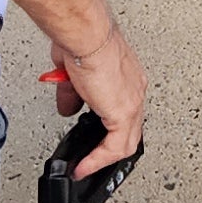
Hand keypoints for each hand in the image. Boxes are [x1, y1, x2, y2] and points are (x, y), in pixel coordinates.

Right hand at [49, 28, 146, 176]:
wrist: (85, 35)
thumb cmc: (81, 39)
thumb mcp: (72, 72)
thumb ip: (73, 93)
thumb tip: (67, 107)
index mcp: (126, 77)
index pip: (123, 110)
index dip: (108, 127)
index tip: (92, 138)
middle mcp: (134, 89)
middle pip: (129, 129)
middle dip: (108, 147)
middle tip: (92, 158)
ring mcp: (132, 101)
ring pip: (127, 141)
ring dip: (104, 157)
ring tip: (87, 167)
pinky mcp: (123, 112)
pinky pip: (114, 147)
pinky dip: (97, 160)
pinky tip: (83, 166)